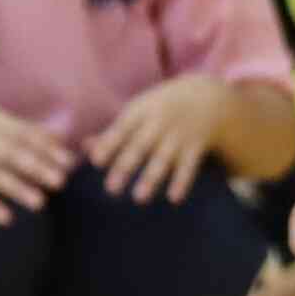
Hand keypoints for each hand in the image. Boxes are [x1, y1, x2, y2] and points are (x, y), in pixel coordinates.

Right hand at [0, 101, 76, 225]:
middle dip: (37, 168)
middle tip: (60, 181)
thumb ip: (24, 127)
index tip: (69, 162)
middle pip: (13, 155)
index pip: (25, 136)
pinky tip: (6, 219)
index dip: (47, 149)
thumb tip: (59, 135)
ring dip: (17, 188)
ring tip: (39, 203)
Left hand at [86, 75, 234, 203]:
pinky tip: (173, 199)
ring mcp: (179, 134)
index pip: (122, 129)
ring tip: (139, 198)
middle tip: (111, 189)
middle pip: (140, 146)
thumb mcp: (139, 111)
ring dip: (151, 178)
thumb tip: (85, 147)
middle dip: (126, 167)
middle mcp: (159, 122)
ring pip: (163, 159)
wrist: (208, 97)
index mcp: (141, 112)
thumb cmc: (162, 108)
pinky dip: (182, 182)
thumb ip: (114, 131)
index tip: (96, 161)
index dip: (109, 144)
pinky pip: (188, 166)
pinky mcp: (196, 146)